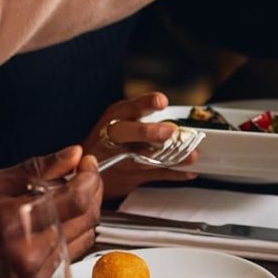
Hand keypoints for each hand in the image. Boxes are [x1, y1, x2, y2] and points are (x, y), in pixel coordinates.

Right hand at [0, 146, 103, 277]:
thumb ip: (36, 169)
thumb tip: (73, 153)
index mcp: (17, 224)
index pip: (78, 198)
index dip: (91, 176)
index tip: (87, 162)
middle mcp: (32, 252)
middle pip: (89, 216)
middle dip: (93, 189)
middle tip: (83, 172)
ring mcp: (40, 271)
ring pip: (86, 233)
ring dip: (87, 208)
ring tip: (71, 191)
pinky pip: (74, 248)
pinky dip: (76, 227)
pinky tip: (61, 215)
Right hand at [82, 92, 197, 198]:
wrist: (87, 167)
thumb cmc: (109, 139)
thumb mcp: (119, 119)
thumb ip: (142, 115)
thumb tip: (176, 118)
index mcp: (115, 117)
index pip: (129, 107)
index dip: (145, 103)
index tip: (160, 101)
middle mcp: (114, 137)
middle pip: (128, 132)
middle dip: (150, 131)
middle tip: (170, 130)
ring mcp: (120, 159)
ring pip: (144, 158)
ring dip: (171, 157)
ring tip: (190, 155)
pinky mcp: (129, 177)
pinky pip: (154, 176)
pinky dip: (174, 174)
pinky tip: (189, 171)